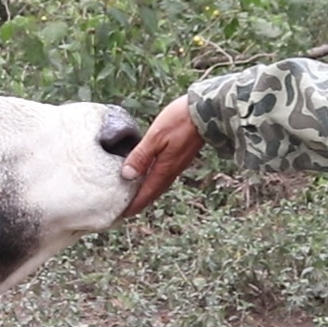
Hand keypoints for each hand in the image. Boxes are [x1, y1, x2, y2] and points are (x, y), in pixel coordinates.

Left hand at [119, 96, 204, 217]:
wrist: (207, 111)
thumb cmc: (180, 121)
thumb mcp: (156, 136)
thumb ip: (141, 155)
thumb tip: (127, 175)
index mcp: (164, 169)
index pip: (145, 194)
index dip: (132, 206)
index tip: (120, 215)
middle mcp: (171, 171)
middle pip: (152, 193)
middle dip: (138, 203)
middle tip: (122, 210)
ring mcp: (177, 165)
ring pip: (157, 185)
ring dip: (145, 192)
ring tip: (132, 196)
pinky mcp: (179, 157)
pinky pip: (162, 175)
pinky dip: (152, 181)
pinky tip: (146, 176)